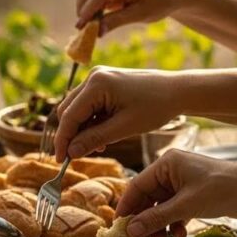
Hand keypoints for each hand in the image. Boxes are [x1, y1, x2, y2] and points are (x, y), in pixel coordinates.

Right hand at [55, 68, 185, 159]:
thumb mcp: (124, 128)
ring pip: (77, 108)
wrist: (176, 91)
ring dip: (82, 129)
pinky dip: (91, 121)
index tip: (60, 160)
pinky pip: (89, 104)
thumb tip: (71, 152)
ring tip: (97, 147)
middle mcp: (93, 76)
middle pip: (68, 111)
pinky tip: (102, 136)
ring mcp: (98, 77)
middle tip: (76, 156)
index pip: (69, 116)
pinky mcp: (104, 82)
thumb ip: (95, 139)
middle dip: (71, 135)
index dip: (63, 140)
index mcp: (97, 84)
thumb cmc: (155, 107)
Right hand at [75, 0, 176, 33]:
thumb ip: (116, 21)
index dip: (87, 11)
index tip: (80, 27)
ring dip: (84, 7)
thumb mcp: (139, 15)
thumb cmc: (157, 4)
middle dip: (82, 8)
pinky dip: (90, 5)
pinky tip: (96, 19)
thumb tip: (96, 32)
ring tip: (90, 25)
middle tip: (83, 29)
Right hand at [116, 149, 236, 236]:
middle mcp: (172, 171)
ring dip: (160, 226)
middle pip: (148, 199)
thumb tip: (132, 231)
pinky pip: (175, 211)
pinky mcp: (193, 195)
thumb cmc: (223, 189)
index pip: (137, 186)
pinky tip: (180, 235)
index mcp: (167, 164)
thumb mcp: (186, 206)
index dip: (127, 208)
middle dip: (145, 222)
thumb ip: (157, 218)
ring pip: (161, 208)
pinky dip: (174, 224)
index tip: (119, 227)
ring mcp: (183, 183)